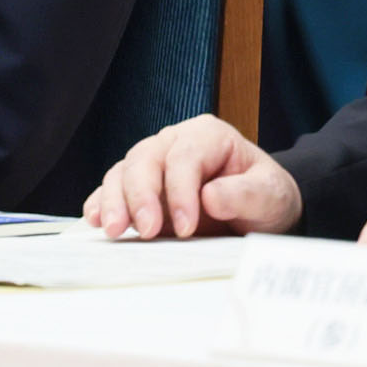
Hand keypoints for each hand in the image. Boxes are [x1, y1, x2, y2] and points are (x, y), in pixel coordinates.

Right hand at [82, 114, 302, 239]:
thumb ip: (245, 194)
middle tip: (147, 230)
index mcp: (207, 136)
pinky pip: (112, 188)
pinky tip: (97, 220)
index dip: (180, 190)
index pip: (183, 156)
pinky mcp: (140, 188)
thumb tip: (210, 198)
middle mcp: (174, 143)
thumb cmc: (265, 197)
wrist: (260, 211)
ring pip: (123, 171)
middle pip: (145, 158)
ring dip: (115, 201)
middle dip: (141, 195)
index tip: (186, 226)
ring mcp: (154, 163)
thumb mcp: (270, 195)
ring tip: (115, 230)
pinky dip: (102, 203)